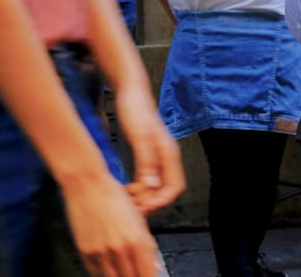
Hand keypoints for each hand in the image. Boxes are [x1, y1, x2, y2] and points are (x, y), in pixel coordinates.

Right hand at [62, 171, 161, 276]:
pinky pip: (95, 274)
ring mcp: (102, 252)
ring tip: (123, 273)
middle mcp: (120, 249)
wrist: (87, 185)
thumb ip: (147, 246)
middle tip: (136, 274)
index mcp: (138, 241)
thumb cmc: (113, 197)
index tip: (149, 276)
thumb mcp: (139, 220)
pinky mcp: (85, 252)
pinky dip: (103, 275)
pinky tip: (108, 272)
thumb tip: (153, 267)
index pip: (147, 274)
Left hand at [115, 84, 184, 214]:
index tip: (144, 208)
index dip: (161, 202)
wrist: (129, 91)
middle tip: (132, 209)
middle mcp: (166, 157)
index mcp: (168, 153)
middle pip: (166, 190)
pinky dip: (139, 188)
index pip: (174, 187)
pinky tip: (126, 188)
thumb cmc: (135, 108)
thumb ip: (147, 161)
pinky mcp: (148, 155)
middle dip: (151, 203)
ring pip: (156, 187)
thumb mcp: (139, 136)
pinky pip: (148, 179)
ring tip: (127, 199)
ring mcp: (158, 157)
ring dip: (144, 197)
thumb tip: (152, 186)